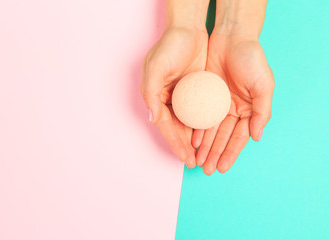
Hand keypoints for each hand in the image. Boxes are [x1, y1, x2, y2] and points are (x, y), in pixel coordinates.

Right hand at [141, 26, 207, 167]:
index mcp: (156, 97)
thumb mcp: (156, 67)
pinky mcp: (196, 91)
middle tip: (196, 164)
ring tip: (203, 156)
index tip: (185, 159)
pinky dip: (203, 125)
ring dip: (195, 141)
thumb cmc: (169, 46)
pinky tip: (210, 137)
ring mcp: (183, 96)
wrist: (188, 28)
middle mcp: (168, 99)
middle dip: (185, 147)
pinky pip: (200, 112)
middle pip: (177, 129)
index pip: (165, 126)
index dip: (175, 143)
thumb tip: (153, 119)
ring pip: (189, 124)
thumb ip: (151, 93)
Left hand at [192, 32, 274, 174]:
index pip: (238, 138)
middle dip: (215, 154)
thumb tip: (257, 137)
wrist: (232, 37)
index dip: (230, 153)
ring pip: (210, 130)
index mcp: (248, 110)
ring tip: (197, 161)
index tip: (222, 168)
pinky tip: (191, 141)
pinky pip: (200, 116)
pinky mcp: (204, 95)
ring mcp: (218, 104)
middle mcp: (233, 110)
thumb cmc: (251, 59)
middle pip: (222, 137)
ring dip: (204, 146)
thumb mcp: (263, 85)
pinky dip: (196, 129)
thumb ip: (262, 112)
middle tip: (206, 170)